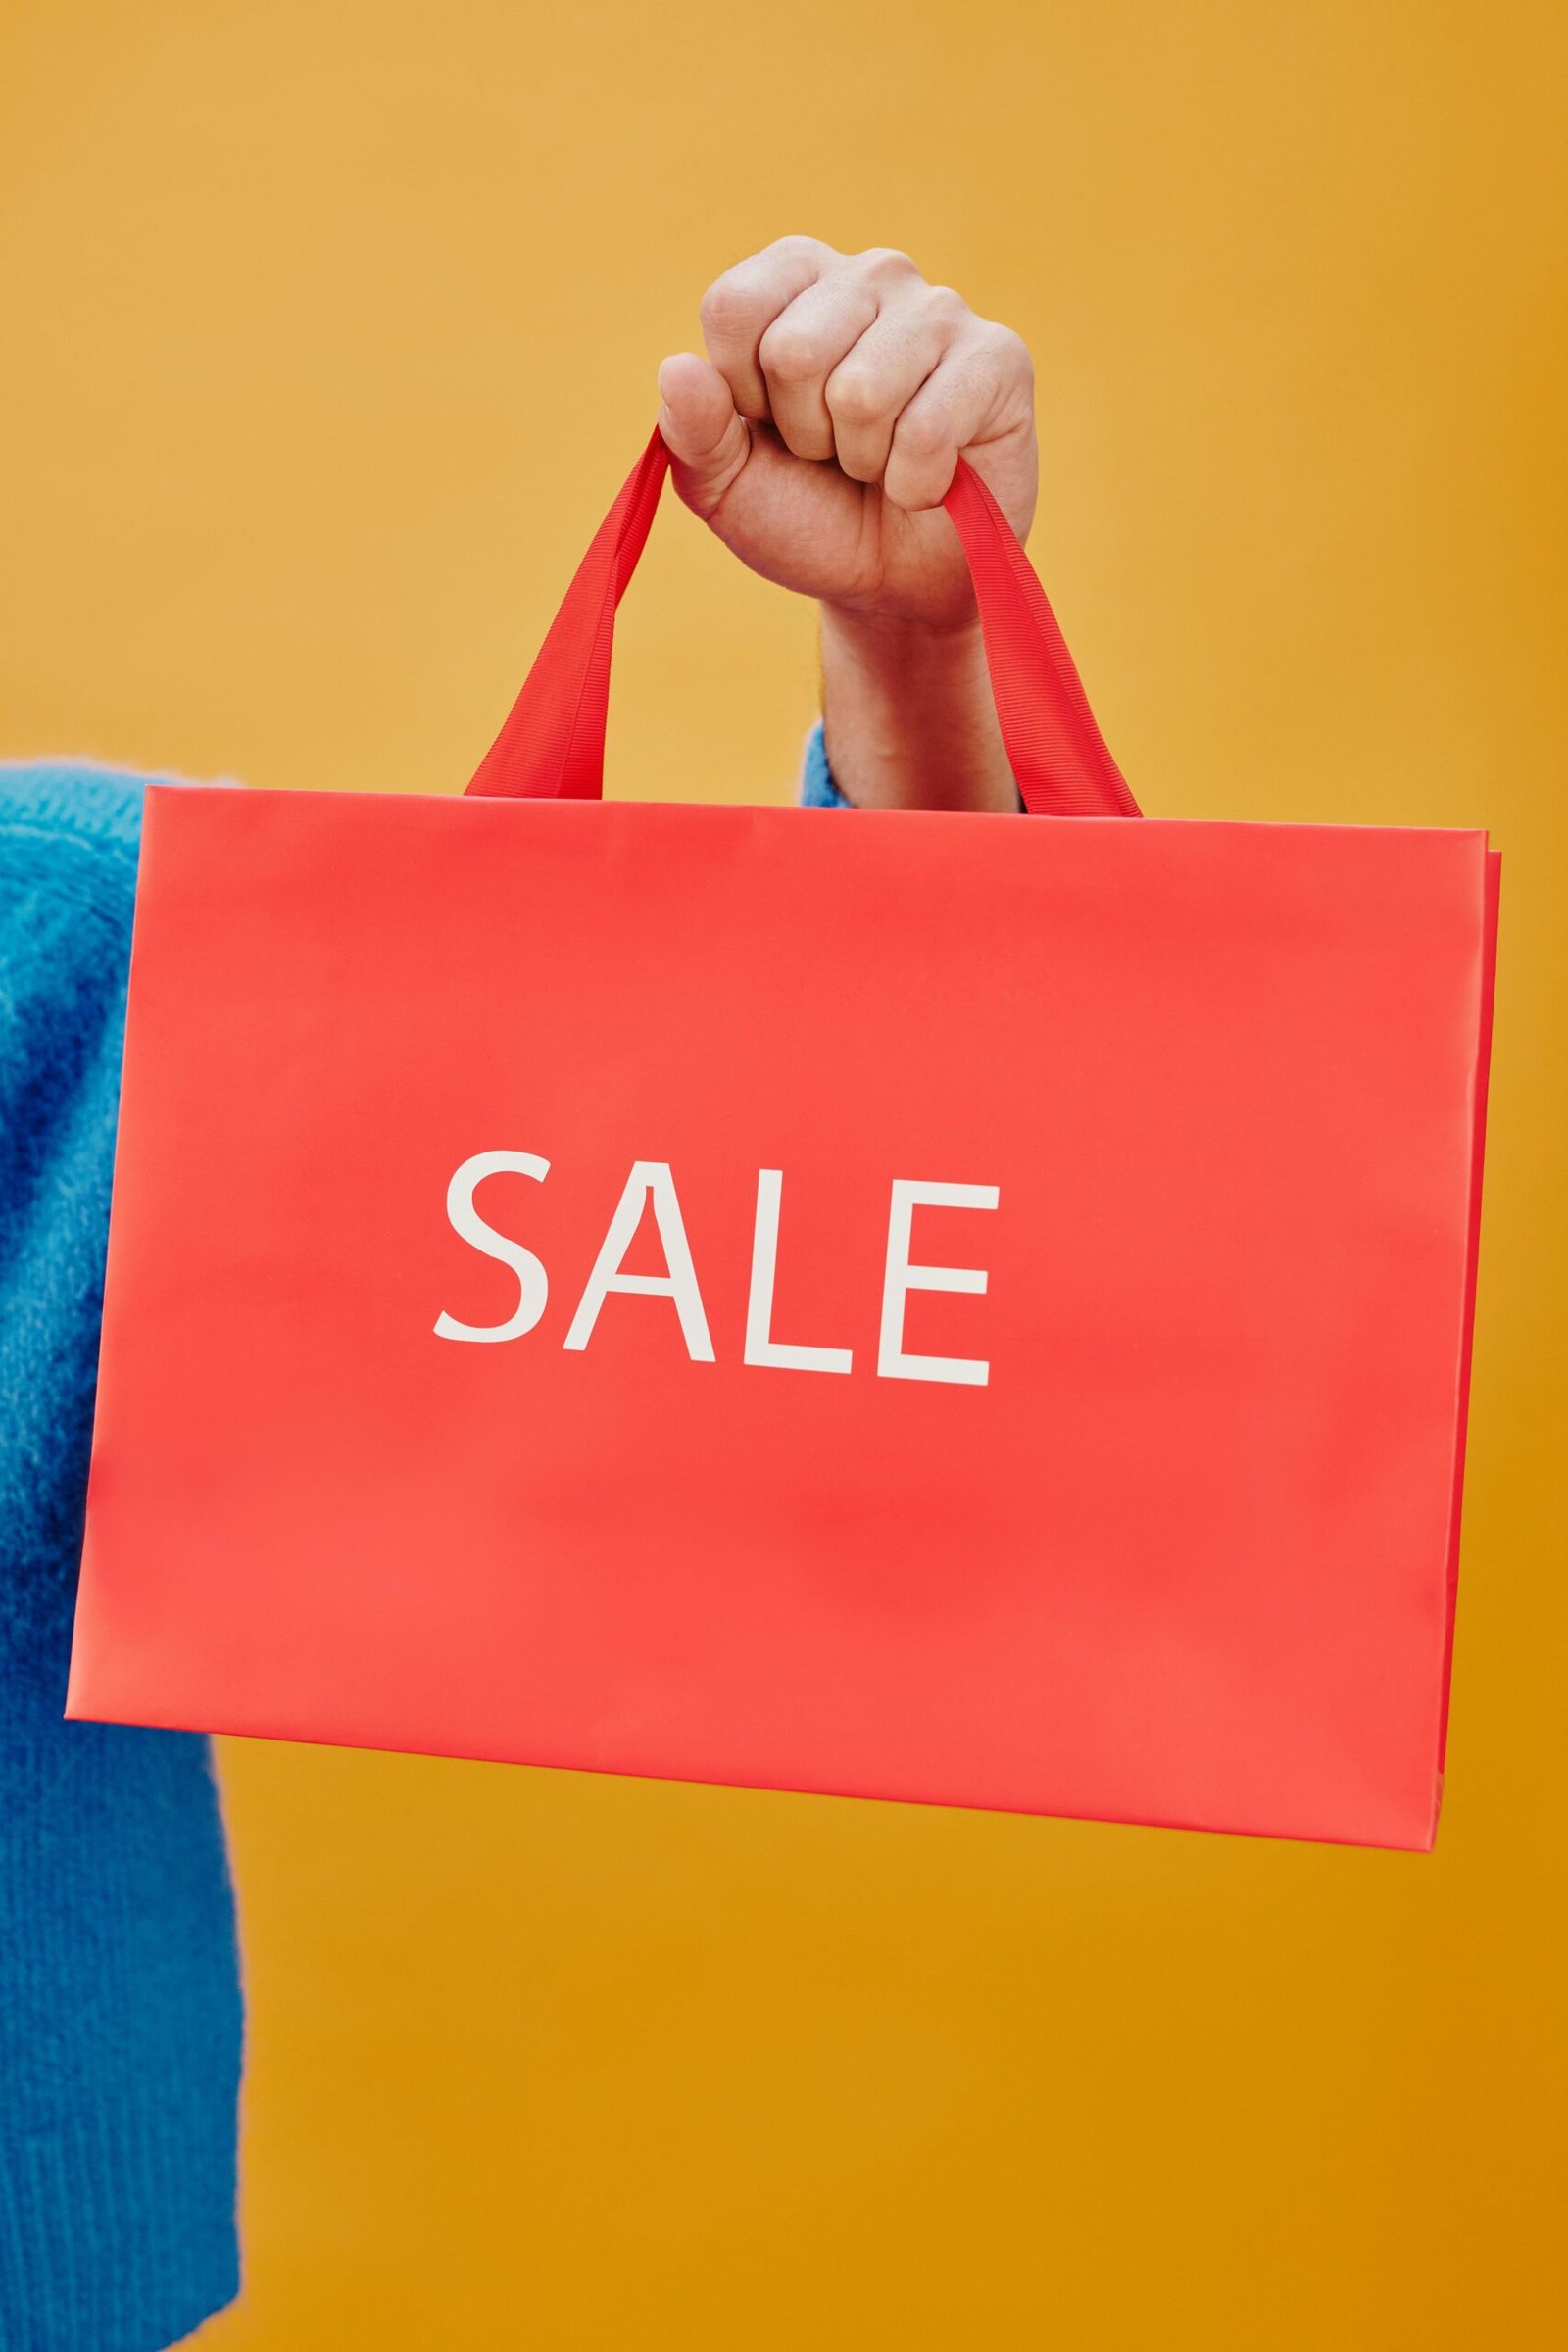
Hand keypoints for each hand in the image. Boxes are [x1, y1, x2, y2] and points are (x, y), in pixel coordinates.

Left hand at [659, 237, 1035, 811]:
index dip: (741, 394)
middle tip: (834, 454)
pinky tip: (930, 481)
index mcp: (795, 279)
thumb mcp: (728, 487)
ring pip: (862, 391)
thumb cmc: (810, 518)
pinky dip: (915, 484)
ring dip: (863, 460)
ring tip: (881, 463)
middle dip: (804, 434)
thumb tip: (677, 369)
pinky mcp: (1000, 358)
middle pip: (793, 350)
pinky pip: (927, 429)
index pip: (735, 306)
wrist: (893, 587)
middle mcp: (870, 275)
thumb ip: (693, 430)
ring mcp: (939, 310)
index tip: (770, 427)